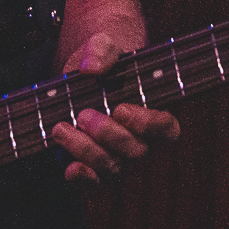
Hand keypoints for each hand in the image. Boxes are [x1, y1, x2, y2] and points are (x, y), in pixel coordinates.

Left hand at [51, 33, 180, 184]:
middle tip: (83, 115)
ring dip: (86, 151)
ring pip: (112, 168)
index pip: (167, 129)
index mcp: (153, 112)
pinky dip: (82, 178)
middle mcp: (139, 140)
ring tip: (61, 128)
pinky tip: (69, 168)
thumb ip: (102, 50)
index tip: (121, 109)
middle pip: (136, 152)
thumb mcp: (103, 45)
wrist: (77, 75)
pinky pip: (93, 183)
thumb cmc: (102, 60)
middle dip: (108, 135)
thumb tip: (93, 68)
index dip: (148, 125)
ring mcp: (117, 157)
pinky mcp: (93, 168)